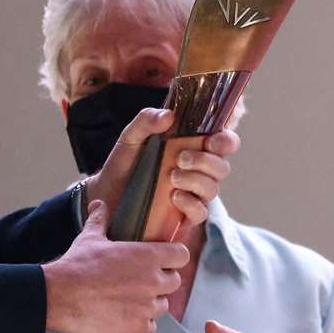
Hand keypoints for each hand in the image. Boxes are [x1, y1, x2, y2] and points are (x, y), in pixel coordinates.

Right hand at [43, 202, 186, 332]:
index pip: (181, 255)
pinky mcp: (137, 327)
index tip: (163, 261)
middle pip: (174, 282)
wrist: (59, 297)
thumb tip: (98, 205)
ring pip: (162, 306)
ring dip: (150, 304)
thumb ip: (100, 221)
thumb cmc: (76, 266)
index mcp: (148, 255)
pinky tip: (124, 318)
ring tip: (129, 301)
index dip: (173, 258)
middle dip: (161, 282)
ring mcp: (147, 306)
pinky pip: (150, 327)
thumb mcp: (90, 239)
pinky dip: (139, 324)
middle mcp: (153, 280)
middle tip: (141, 283)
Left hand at [85, 108, 239, 228]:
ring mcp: (193, 194)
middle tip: (181, 158)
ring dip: (196, 180)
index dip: (226, 140)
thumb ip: (147, 121)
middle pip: (222, 166)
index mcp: (192, 147)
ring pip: (213, 188)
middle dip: (207, 161)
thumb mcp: (131, 137)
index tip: (211, 139)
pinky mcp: (184, 216)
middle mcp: (198, 170)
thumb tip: (169, 115)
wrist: (106, 194)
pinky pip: (200, 212)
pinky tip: (173, 197)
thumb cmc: (125, 163)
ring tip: (172, 177)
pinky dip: (190, 203)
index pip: (223, 141)